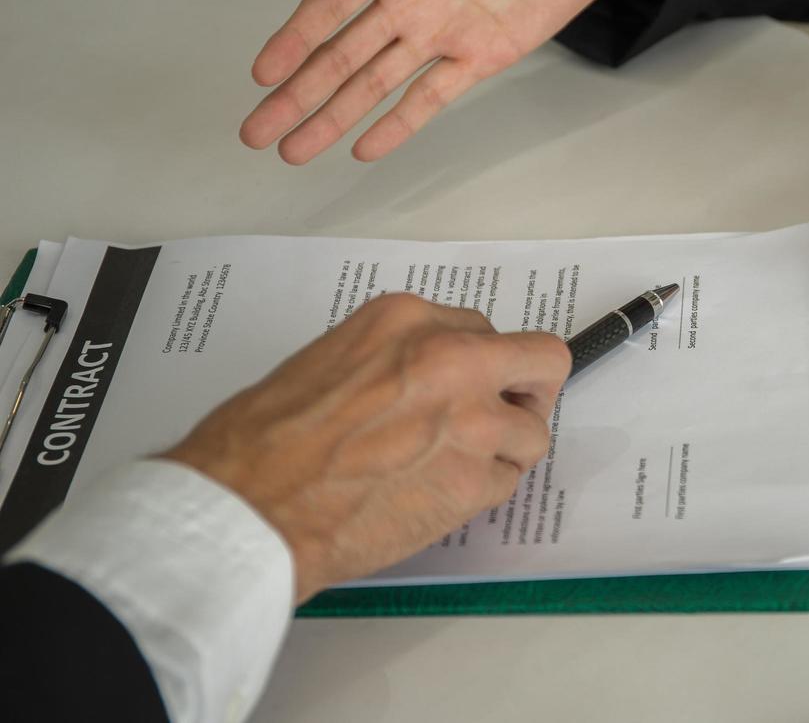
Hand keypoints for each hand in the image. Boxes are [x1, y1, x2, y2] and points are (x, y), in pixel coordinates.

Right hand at [161, 294, 569, 601]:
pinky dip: (481, 492)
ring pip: (532, 431)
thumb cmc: (265, 441)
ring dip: (504, 452)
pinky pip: (507, 481)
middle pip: (542, 360)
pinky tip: (435, 495)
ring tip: (453, 469)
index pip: (483, 329)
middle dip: (528, 390)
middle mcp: (451, 359)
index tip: (475, 384)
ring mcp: (471, 420)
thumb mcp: (333, 357)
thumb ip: (398, 357)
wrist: (249, 506)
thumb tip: (433, 373)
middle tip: (506, 416)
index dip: (481, 363)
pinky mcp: (474, 480)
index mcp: (408, 320)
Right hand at [239, 0, 670, 163]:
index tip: (261, 73)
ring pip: (374, 84)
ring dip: (332, 116)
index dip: (294, 39)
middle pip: (339, 56)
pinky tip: (364, 147)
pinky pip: (432, 96)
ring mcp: (442, 32)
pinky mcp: (481, 56)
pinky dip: (399, 123)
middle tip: (254, 133)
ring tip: (292, 151)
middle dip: (296, 95)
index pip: (330, 4)